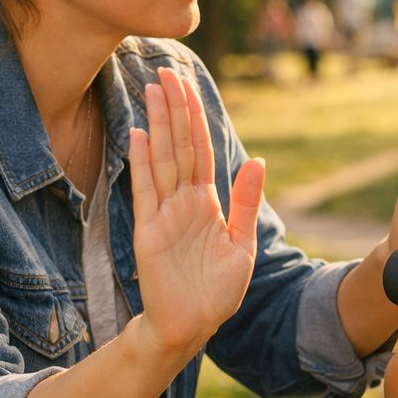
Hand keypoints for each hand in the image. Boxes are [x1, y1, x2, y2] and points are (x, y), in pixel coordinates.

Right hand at [128, 67, 265, 359]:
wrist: (192, 326)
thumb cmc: (217, 291)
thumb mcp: (241, 244)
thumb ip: (246, 202)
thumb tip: (258, 161)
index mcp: (207, 202)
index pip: (201, 150)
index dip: (195, 118)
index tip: (187, 85)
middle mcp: (183, 201)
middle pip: (179, 145)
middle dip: (174, 109)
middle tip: (166, 71)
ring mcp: (164, 213)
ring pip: (162, 159)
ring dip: (158, 124)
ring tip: (153, 90)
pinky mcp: (149, 231)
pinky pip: (145, 190)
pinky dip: (142, 162)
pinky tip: (139, 134)